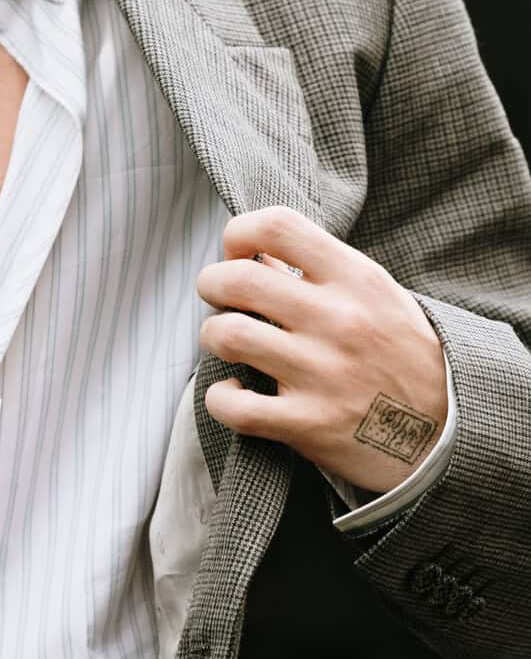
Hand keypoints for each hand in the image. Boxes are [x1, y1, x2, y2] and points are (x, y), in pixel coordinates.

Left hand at [198, 208, 446, 493]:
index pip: (277, 226)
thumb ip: (320, 272)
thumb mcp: (377, 298)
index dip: (239, 234)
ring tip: (227, 344)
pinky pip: (232, 406)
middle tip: (220, 300)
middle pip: (236, 279)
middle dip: (211, 284)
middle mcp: (338, 321)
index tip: (238, 254)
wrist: (447, 433)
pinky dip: (219, 399)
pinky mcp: (307, 423)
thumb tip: (257, 252)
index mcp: (356, 279)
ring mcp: (322, 373)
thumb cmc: (402, 356)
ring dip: (212, 337)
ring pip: (225, 335)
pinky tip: (234, 394)